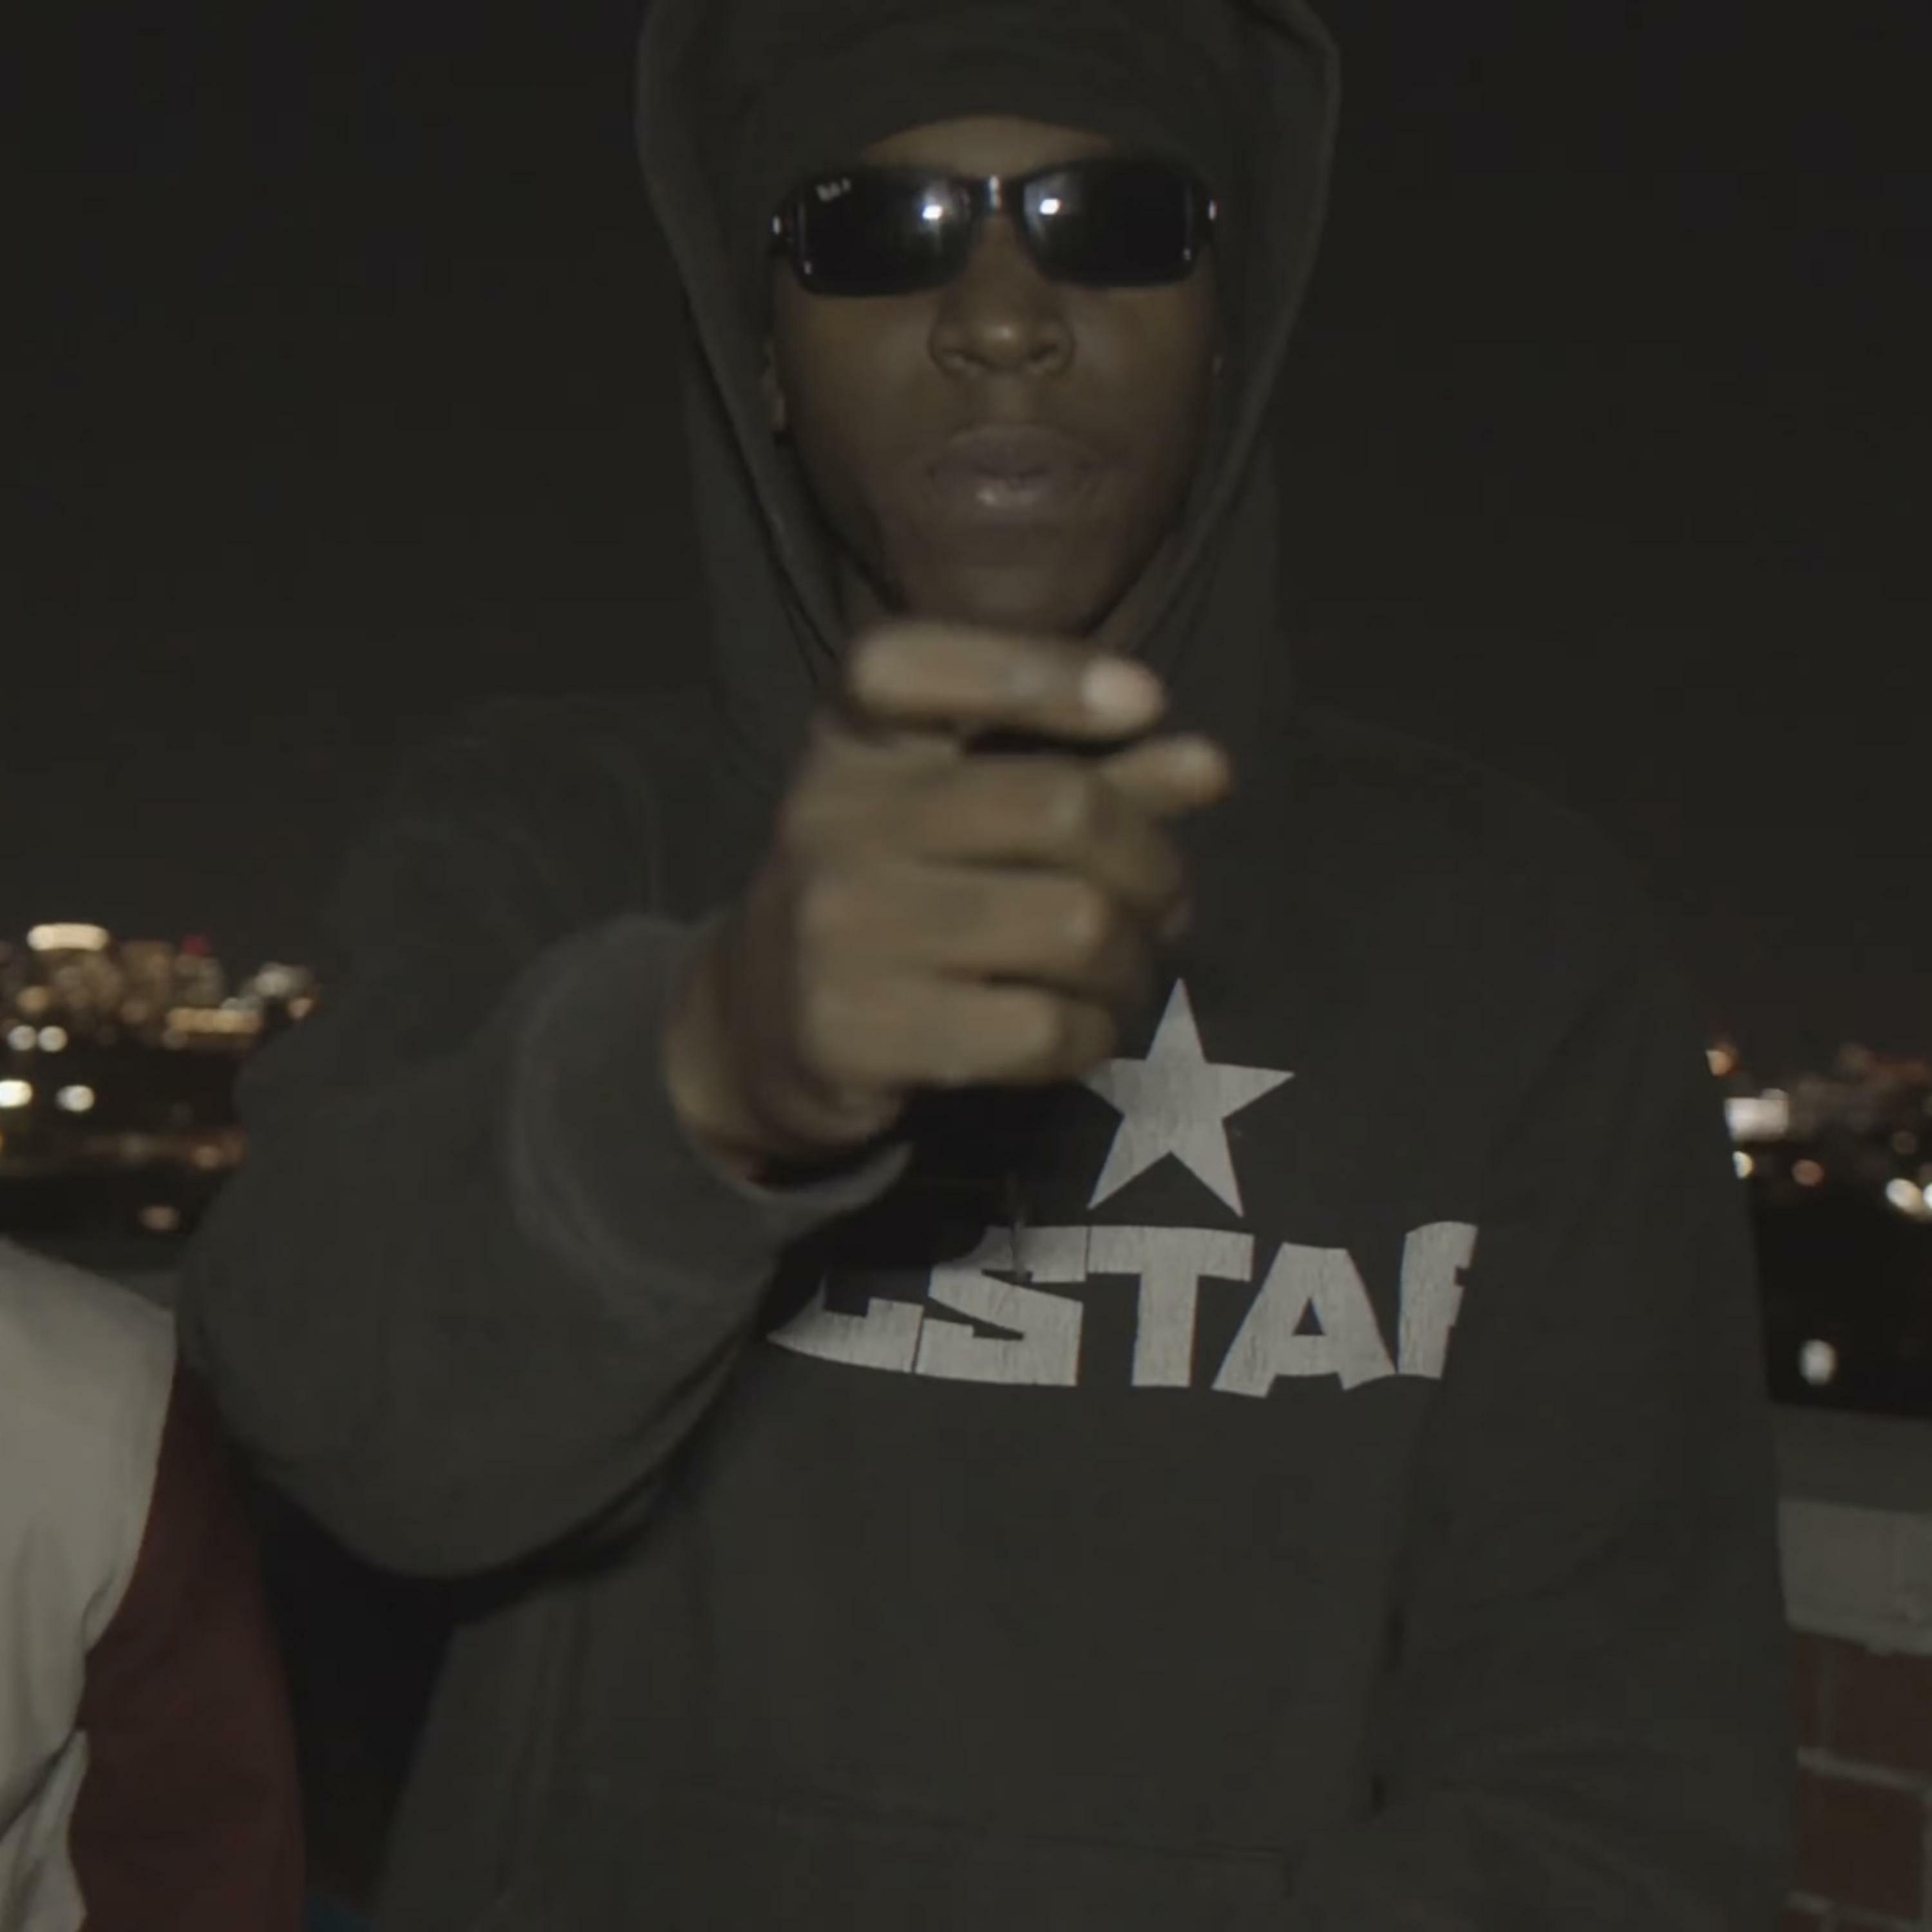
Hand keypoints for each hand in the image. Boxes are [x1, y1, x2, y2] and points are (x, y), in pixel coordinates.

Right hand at [665, 621, 1232, 1177]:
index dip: (1042, 671)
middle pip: (1059, 809)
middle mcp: (830, 818)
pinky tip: (1078, 1030)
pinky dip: (1092, 1034)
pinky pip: (1041, 1028)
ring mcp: (836, 928)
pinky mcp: (855, 1032)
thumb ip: (1084, 774)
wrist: (760, 1027)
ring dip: (1131, 961)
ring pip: (1071, 926)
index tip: (1146, 701)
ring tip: (1121, 972)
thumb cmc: (894, 896)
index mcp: (849, 742)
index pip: (914, 665)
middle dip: (1150, 863)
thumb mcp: (963, 812)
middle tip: (1164, 901)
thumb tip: (1209, 766)